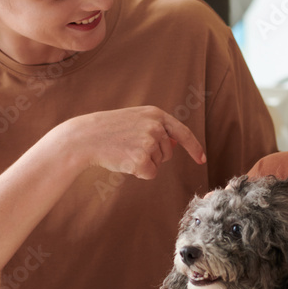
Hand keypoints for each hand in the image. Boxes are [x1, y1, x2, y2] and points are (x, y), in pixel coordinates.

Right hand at [75, 106, 205, 179]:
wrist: (86, 137)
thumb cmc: (109, 129)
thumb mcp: (135, 119)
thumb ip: (156, 127)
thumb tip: (175, 142)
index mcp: (156, 114)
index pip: (182, 132)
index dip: (194, 147)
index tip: (201, 158)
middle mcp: (155, 126)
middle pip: (168, 152)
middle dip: (154, 155)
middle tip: (130, 147)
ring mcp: (149, 142)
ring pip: (158, 163)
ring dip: (144, 162)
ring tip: (124, 151)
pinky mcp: (141, 159)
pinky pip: (150, 174)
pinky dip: (139, 173)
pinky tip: (124, 162)